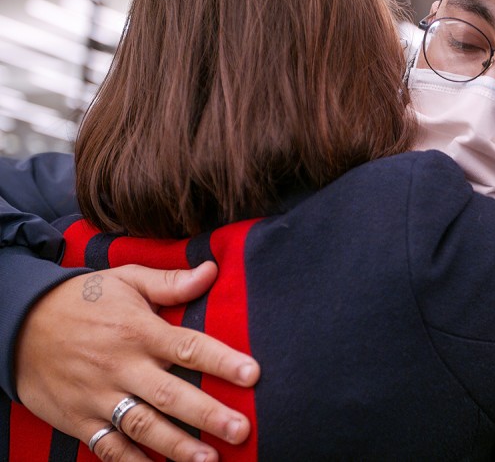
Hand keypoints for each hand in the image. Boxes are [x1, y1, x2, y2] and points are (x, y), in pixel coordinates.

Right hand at [15, 262, 260, 460]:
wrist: (18, 325)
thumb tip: (212, 271)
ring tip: (210, 459)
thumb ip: (170, 282)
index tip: (252, 374)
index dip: (222, 361)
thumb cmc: (82, 301)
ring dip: (177, 446)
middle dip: (208, 414)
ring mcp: (99, 396)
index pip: (189, 347)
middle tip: (241, 429)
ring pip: (143, 426)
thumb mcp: (125, 280)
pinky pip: (108, 447)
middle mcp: (122, 366)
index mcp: (139, 331)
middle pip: (171, 394)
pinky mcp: (79, 419)